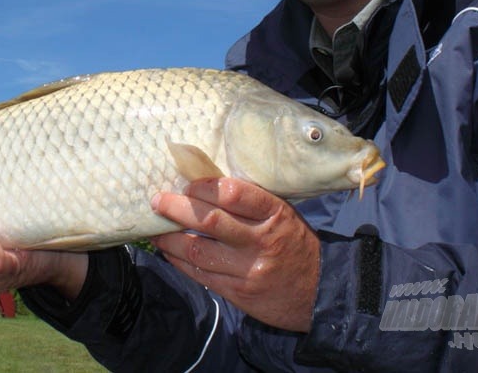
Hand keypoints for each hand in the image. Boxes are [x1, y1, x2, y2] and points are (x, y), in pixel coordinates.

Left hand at [151, 177, 319, 332]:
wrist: (321, 291)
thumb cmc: (294, 243)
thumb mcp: (283, 215)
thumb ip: (251, 203)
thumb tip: (204, 186)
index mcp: (274, 214)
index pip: (234, 193)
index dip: (205, 186)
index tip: (187, 183)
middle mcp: (260, 241)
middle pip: (210, 221)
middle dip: (177, 209)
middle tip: (157, 201)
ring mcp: (249, 270)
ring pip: (200, 251)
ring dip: (170, 238)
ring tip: (155, 228)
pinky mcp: (239, 293)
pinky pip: (202, 275)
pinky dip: (180, 261)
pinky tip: (168, 251)